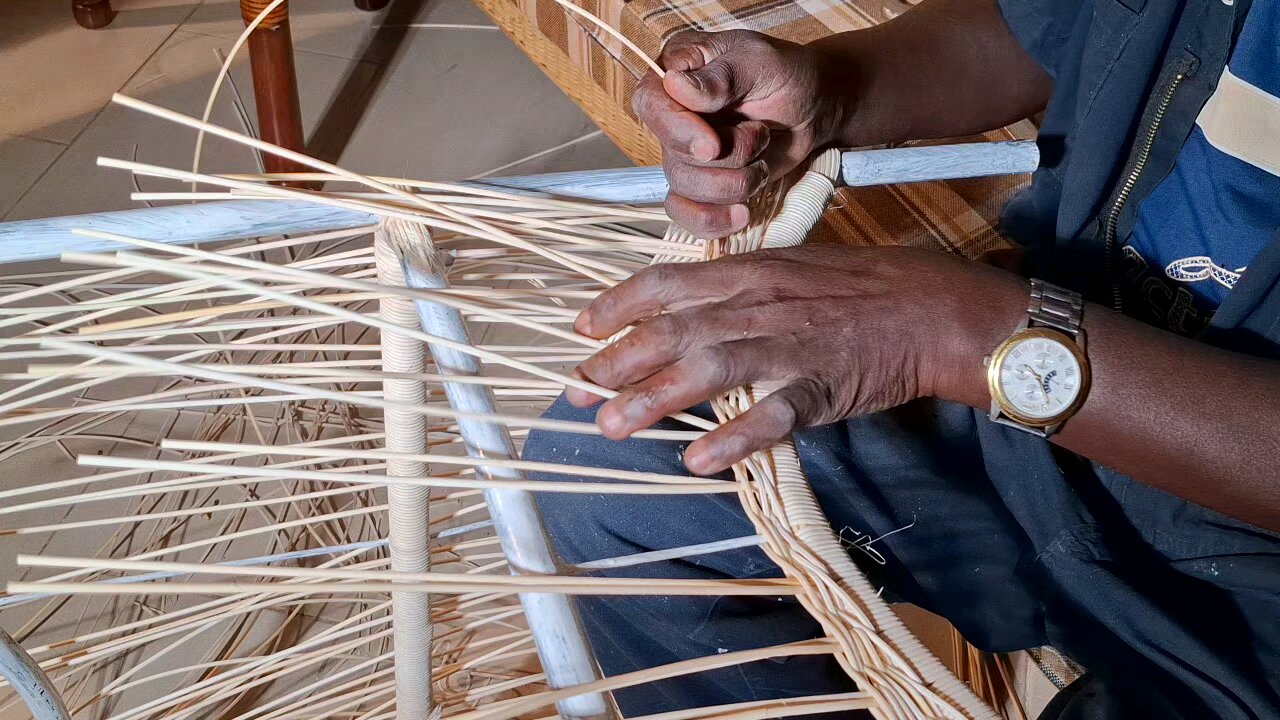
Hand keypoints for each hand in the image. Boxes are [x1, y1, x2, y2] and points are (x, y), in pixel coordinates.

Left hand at [567, 245, 1025, 474]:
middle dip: (617, 361)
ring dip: (653, 399)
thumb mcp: (787, 267)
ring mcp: (788, 344)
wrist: (929, 306)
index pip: (666, 281)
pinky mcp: (820, 385)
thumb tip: (681, 306)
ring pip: (709, 367)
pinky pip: (772, 414)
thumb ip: (734, 286)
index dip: (618, 305)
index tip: (582, 328)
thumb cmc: (856, 287)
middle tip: (576, 390)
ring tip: (611, 427)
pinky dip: (734, 437)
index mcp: (747, 271)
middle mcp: (758, 303)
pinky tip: (697, 460)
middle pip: (673, 330)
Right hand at [634, 30, 848, 237]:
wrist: (812, 107)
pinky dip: (712, 220)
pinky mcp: (699, 183)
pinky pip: (686, 213)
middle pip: (672, 155)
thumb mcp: (761, 62)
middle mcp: (672, 114)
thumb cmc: (786, 74)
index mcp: (675, 71)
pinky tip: (741, 214)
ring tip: (761, 164)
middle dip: (726, 158)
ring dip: (732, 184)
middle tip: (760, 136)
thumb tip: (675, 86)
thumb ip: (720, 77)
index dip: (677, 131)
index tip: (713, 147)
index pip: (651, 104)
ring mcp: (682, 152)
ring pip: (684, 187)